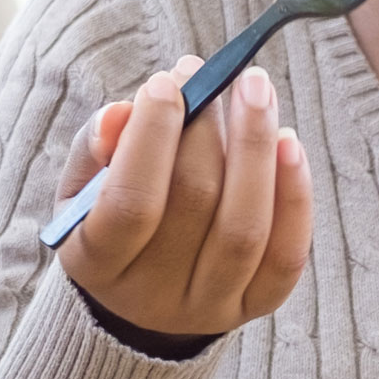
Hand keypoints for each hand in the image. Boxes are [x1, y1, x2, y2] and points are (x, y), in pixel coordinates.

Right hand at [53, 58, 313, 341]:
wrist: (145, 289)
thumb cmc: (110, 215)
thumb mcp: (84, 183)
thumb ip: (97, 146)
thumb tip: (122, 114)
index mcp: (94, 264)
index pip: (127, 205)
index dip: (151, 139)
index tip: (165, 82)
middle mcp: (152, 296)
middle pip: (194, 204)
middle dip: (207, 128)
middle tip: (207, 73)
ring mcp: (209, 306)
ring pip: (244, 230)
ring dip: (256, 148)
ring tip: (255, 89)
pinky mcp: (256, 305)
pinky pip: (285, 255)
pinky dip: (294, 195)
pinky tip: (289, 142)